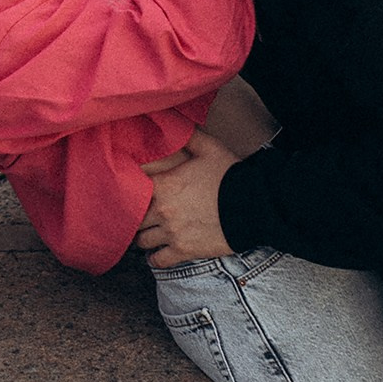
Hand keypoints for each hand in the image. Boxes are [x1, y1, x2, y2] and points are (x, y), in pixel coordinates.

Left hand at [135, 129, 238, 267]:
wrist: (255, 206)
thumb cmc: (231, 175)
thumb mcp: (210, 149)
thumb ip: (188, 136)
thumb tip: (173, 120)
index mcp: (164, 185)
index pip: (129, 189)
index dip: (127, 190)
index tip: (128, 191)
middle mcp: (162, 210)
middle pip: (133, 217)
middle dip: (135, 216)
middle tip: (138, 215)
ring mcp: (172, 232)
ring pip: (142, 241)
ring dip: (144, 237)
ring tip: (147, 234)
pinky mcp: (184, 251)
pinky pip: (158, 261)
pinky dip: (155, 259)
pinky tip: (156, 255)